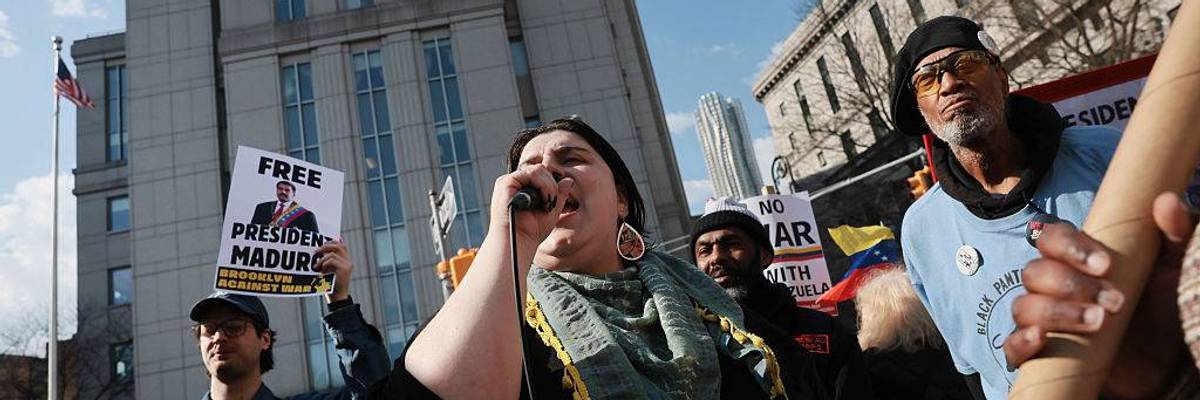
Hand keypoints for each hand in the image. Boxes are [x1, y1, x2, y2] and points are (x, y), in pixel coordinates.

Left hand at [313, 239, 351, 302]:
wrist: (337, 298)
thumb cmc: (330, 286)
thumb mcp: (328, 271)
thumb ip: (326, 262)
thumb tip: (318, 252)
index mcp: (345, 261)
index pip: (341, 245)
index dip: (331, 242)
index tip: (320, 245)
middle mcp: (348, 261)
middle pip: (339, 246)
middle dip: (325, 246)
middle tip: (316, 252)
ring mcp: (347, 265)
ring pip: (333, 253)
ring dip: (322, 258)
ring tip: (316, 265)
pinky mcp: (345, 269)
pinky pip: (332, 260)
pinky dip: (324, 263)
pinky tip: (320, 270)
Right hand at [488, 164, 573, 249]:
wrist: (518, 242)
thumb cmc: (532, 231)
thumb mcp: (552, 210)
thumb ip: (560, 195)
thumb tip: (569, 179)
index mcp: (522, 188)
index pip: (541, 174)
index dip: (552, 183)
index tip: (554, 200)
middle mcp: (515, 183)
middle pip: (540, 170)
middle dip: (552, 185)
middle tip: (551, 203)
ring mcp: (509, 182)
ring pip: (537, 170)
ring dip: (549, 186)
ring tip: (548, 203)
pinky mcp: (505, 183)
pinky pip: (530, 174)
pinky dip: (542, 184)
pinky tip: (543, 199)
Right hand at [1005, 192, 1192, 395]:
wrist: (1166, 357)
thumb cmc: (1163, 305)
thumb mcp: (1174, 266)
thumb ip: (1176, 232)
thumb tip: (1166, 202)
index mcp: (1075, 259)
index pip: (1051, 238)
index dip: (1070, 248)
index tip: (1106, 266)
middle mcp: (1053, 287)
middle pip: (1034, 272)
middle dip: (1071, 286)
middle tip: (1116, 302)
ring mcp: (1045, 321)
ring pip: (1024, 306)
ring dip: (1057, 313)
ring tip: (1099, 324)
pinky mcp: (1042, 356)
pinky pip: (1011, 346)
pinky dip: (1020, 341)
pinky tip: (1042, 339)